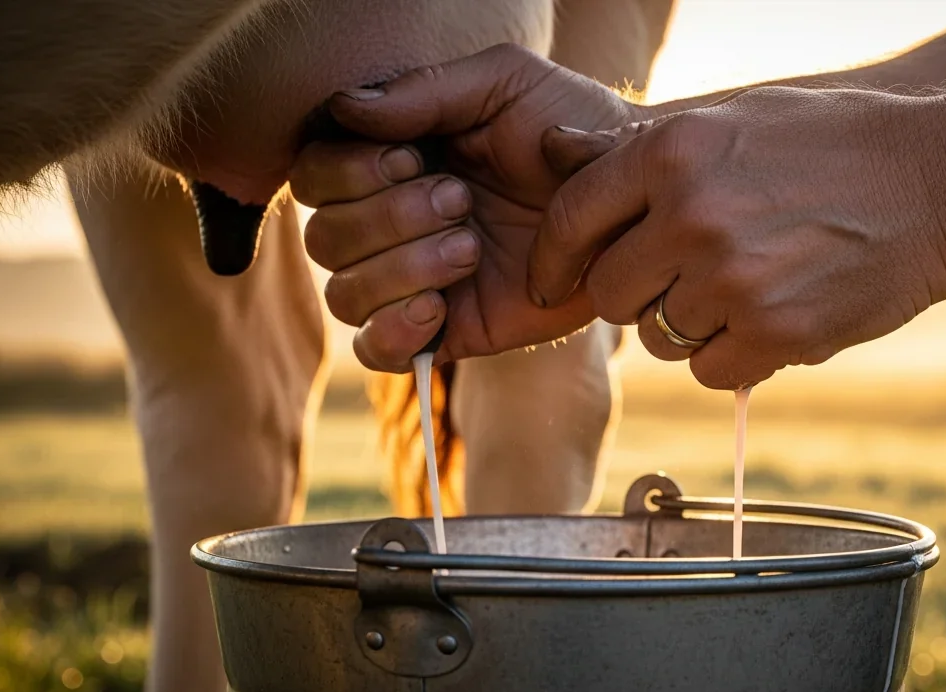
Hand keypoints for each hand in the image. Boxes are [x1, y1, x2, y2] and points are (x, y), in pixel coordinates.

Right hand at [289, 43, 645, 370]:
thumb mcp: (503, 85)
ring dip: (401, 268)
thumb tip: (344, 108)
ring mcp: (416, 280)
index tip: (412, 157)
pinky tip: (439, 305)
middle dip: (388, 218)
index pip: (315, 175)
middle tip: (462, 201)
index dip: (349, 172)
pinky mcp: (447, 330)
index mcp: (391, 160)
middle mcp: (392, 222)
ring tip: (470, 248)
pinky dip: (393, 331)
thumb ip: (423, 93)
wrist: (631, 197)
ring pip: (344, 294)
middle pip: (324, 237)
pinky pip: (377, 352)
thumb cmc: (570, 129)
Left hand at [529, 86, 945, 389]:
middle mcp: (694, 215)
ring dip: (687, 326)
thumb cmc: (835, 142)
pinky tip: (770, 318)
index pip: (572, 218)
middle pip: (611, 292)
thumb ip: (640, 147)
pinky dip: (732, 358)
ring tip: (742, 289)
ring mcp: (735, 280)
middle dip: (635, 293)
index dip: (554, 258)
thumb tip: (553, 151)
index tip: (553, 281)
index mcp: (674, 151)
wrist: (944, 181)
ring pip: (660, 338)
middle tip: (679, 278)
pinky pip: (711, 371)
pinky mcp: (778, 333)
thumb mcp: (734, 119)